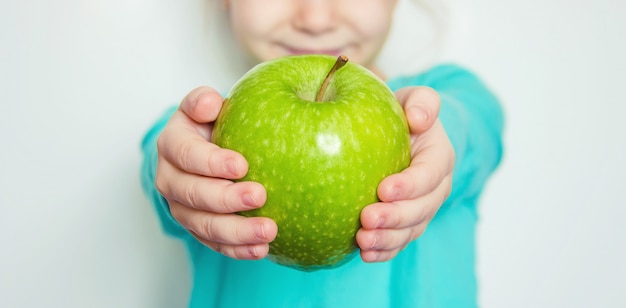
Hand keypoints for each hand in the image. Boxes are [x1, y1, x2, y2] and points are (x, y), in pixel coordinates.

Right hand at [155, 86, 277, 259]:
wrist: (206, 149)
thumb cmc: (211, 124)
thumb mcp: (204, 105)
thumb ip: (203, 101)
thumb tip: (210, 103)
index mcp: (172, 145)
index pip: (185, 154)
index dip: (210, 162)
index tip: (242, 165)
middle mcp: (170, 179)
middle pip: (192, 195)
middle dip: (226, 199)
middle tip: (260, 196)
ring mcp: (182, 208)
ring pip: (204, 226)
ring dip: (237, 232)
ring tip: (268, 231)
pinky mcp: (198, 228)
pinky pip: (216, 244)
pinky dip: (238, 249)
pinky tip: (261, 249)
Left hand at [356, 86, 454, 261]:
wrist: (401, 136)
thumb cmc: (402, 114)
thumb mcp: (413, 99)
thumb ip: (422, 101)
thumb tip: (418, 118)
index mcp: (439, 157)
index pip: (429, 173)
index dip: (410, 185)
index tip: (384, 190)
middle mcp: (435, 188)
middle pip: (421, 209)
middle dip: (396, 218)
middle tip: (367, 219)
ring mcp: (421, 209)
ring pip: (410, 230)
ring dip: (388, 240)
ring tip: (363, 242)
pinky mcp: (405, 224)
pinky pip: (398, 241)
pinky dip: (383, 252)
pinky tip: (363, 255)